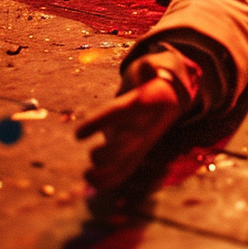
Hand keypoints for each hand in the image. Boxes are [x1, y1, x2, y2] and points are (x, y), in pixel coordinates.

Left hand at [74, 76, 182, 191]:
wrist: (169, 96)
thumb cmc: (153, 78)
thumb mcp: (152, 67)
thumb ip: (149, 68)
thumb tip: (147, 67)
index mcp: (149, 104)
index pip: (121, 114)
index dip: (100, 123)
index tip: (78, 134)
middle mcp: (146, 126)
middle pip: (128, 145)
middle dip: (109, 154)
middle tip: (92, 154)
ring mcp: (142, 142)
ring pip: (127, 162)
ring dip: (107, 172)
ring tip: (87, 175)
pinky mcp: (136, 151)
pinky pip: (125, 170)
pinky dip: (109, 179)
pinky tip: (91, 182)